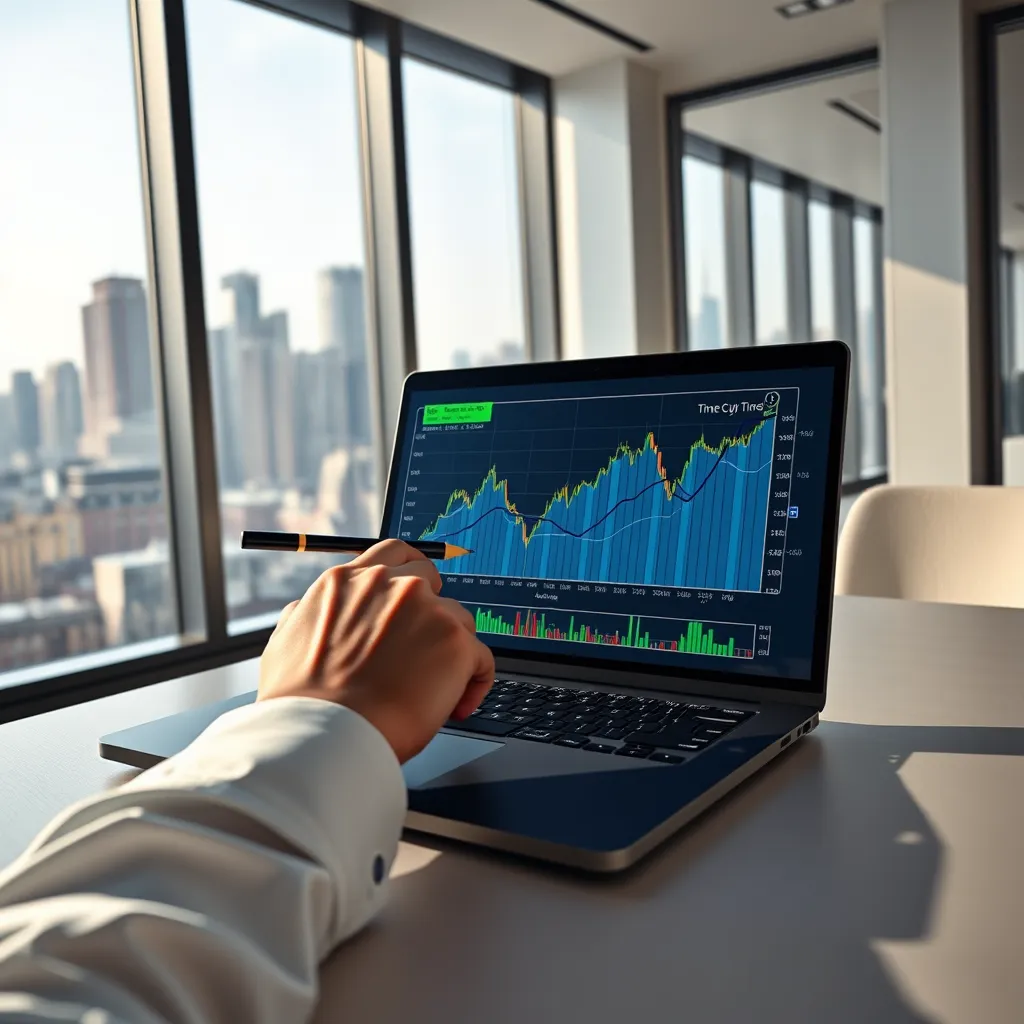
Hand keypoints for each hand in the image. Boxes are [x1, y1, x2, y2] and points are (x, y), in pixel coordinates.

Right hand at [257, 540, 494, 762]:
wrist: (322, 735)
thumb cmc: (301, 702)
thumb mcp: (286, 640)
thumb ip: (308, 614)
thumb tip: (307, 609)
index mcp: (346, 581)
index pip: (392, 553)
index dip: (410, 570)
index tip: (419, 589)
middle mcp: (388, 584)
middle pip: (431, 580)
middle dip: (432, 611)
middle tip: (424, 648)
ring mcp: (425, 609)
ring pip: (458, 620)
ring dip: (450, 651)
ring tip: (434, 690)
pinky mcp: (454, 642)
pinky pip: (482, 658)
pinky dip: (475, 682)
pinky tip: (457, 706)